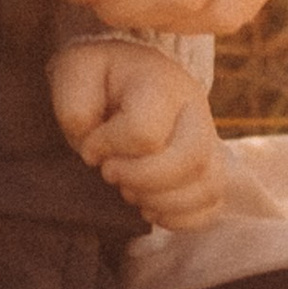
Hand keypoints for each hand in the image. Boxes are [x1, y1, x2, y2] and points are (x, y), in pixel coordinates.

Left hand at [50, 37, 230, 228]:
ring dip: (162, 202)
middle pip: (192, 159)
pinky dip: (180, 217)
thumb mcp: (74, 72)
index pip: (144, 131)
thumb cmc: (98, 76)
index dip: (109, 147)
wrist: (126, 71)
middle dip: (144, 180)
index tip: (89, 147)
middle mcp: (194, 109)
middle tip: (111, 174)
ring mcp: (209, 138)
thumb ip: (75, 109)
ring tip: (129, 192)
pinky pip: (212, 204)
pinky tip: (150, 207)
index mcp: (159, 82)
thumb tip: (95, 153)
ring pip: (209, 185)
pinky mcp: (211, 165)